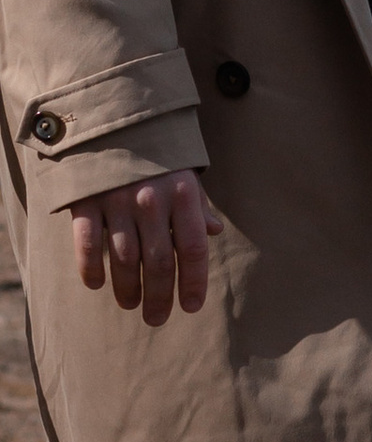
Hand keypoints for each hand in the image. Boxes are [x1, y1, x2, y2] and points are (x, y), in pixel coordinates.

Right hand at [69, 169, 224, 320]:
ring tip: (131, 304)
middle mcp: (151, 199)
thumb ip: (197, 205)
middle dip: (160, 297)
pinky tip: (97, 285)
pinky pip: (87, 244)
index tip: (191, 307)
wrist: (109, 122)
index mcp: (181, 193)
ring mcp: (116, 200)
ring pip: (125, 260)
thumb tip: (215, 231)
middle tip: (157, 319)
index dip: (194, 282)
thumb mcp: (182, 174)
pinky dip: (91, 269)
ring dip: (128, 289)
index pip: (193, 248)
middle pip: (159, 262)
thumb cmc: (153, 156)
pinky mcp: (85, 201)